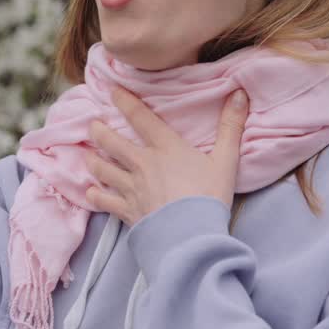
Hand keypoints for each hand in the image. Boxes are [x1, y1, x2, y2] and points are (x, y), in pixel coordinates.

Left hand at [84, 87, 249, 224]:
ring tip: (88, 155)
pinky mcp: (126, 210)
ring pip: (102, 169)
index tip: (112, 90)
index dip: (124, 101)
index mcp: (165, 147)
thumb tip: (240, 94)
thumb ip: (231, 126)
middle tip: (92, 125)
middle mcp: (142, 163)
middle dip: (98, 131)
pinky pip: (103, 200)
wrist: (192, 237)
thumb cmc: (210, 197)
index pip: (140, 117)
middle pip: (111, 142)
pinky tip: (91, 192)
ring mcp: (130, 187)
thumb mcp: (226, 160)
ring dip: (93, 160)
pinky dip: (94, 195)